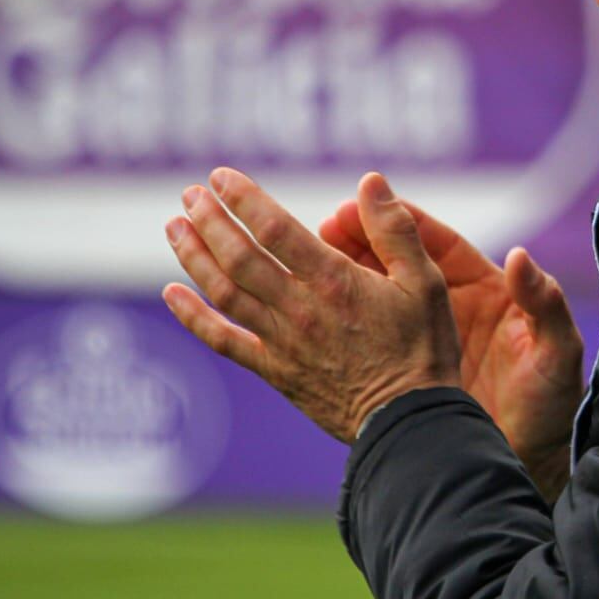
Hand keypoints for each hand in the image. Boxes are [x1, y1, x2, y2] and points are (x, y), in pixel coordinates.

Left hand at [162, 168, 461, 443]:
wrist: (409, 421)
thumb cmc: (423, 350)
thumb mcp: (427, 283)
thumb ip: (396, 230)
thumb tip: (370, 181)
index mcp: (335, 281)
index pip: (274, 228)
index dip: (243, 198)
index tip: (220, 177)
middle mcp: (300, 308)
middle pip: (239, 256)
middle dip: (209, 219)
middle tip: (190, 193)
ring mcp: (282, 341)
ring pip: (224, 291)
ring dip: (194, 256)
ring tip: (175, 226)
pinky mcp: (275, 370)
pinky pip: (223, 341)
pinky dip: (193, 317)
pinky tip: (172, 294)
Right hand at [320, 197, 583, 500]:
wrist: (530, 460)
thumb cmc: (552, 404)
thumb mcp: (555, 352)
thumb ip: (544, 303)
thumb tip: (519, 257)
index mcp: (487, 291)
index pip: (440, 244)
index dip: (403, 222)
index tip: (367, 205)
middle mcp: (451, 309)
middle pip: (399, 262)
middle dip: (361, 241)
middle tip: (324, 227)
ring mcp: (424, 340)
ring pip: (377, 297)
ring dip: (343, 277)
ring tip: (305, 261)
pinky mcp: (405, 373)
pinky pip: (369, 339)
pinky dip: (341, 325)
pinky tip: (309, 315)